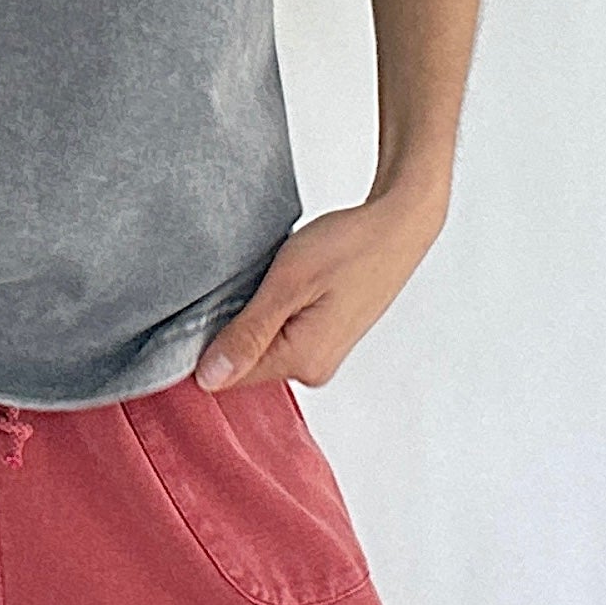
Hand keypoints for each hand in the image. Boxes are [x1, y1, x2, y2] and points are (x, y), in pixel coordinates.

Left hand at [193, 182, 447, 391]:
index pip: (229, 376)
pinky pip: (282, 335)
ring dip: (255, 317)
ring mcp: (322, 356)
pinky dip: (273, 312)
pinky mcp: (327, 339)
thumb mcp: (287, 284)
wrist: (397, 226)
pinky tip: (284, 287)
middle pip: (246, 363)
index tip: (212, 304)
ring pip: (263, 346)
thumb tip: (210, 378)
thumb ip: (248, 334)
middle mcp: (313, 370)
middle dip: (234, 327)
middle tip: (249, 284)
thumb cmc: (349, 246)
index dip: (209, 343)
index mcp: (302, 363)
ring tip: (271, 281)